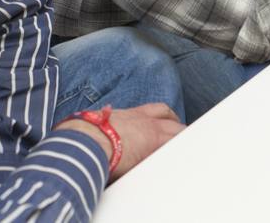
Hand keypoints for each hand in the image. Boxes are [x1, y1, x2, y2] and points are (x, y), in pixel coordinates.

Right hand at [57, 103, 183, 180]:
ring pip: (178, 132)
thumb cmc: (82, 135)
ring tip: (188, 147)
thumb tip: (85, 133)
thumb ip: (99, 127)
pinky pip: (174, 149)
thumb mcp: (93, 126)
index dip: (166, 116)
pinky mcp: (154, 148)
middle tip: (183, 135)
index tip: (170, 121)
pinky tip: (183, 161)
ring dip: (182, 139)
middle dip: (179, 127)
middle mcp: (144, 120)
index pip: (156, 110)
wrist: (86, 141)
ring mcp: (152, 133)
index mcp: (130, 114)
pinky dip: (179, 155)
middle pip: (171, 119)